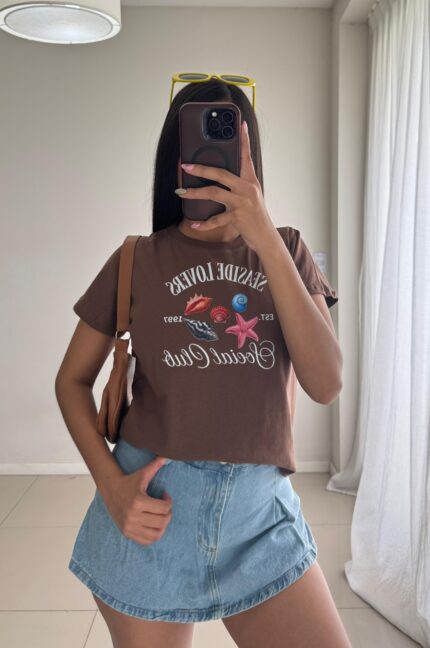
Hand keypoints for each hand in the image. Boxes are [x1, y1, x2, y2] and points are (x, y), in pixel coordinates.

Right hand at [104, 456, 172, 545]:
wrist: (111, 490)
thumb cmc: (129, 482)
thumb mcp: (143, 473)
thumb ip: (155, 465)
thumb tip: (167, 456)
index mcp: (138, 501)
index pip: (164, 508)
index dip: (169, 501)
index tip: (165, 495)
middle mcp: (133, 516)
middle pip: (162, 521)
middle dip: (168, 513)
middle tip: (165, 507)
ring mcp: (130, 526)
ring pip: (156, 534)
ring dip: (163, 525)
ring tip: (161, 516)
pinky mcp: (127, 533)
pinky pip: (147, 541)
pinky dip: (154, 535)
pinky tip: (154, 524)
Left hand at [177, 121, 277, 253]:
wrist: (265, 236)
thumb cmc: (255, 215)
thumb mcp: (250, 196)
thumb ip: (238, 184)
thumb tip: (218, 175)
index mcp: (250, 180)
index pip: (246, 156)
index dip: (244, 140)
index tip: (240, 125)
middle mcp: (247, 189)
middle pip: (221, 173)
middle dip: (201, 168)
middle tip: (185, 165)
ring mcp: (242, 203)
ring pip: (214, 193)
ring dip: (194, 193)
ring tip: (180, 193)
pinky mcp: (237, 218)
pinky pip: (216, 219)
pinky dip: (204, 223)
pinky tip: (194, 223)